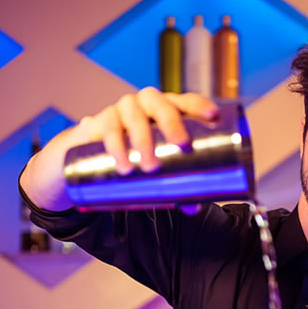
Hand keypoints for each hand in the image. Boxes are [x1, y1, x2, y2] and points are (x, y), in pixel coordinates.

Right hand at [20, 88, 218, 211]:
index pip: (186, 100)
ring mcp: (123, 109)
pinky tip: (122, 164)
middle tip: (182, 145)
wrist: (95, 150)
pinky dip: (116, 146)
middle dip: (174, 123)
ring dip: (143, 140)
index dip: (199, 105)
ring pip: (135, 118)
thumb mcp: (157, 163)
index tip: (212, 116)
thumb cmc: (138, 153)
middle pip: (162, 105)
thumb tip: (193, 207)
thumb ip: (176, 184)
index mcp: (167, 108)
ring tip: (149, 166)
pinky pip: (109, 129)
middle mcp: (147, 103)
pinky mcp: (102, 120)